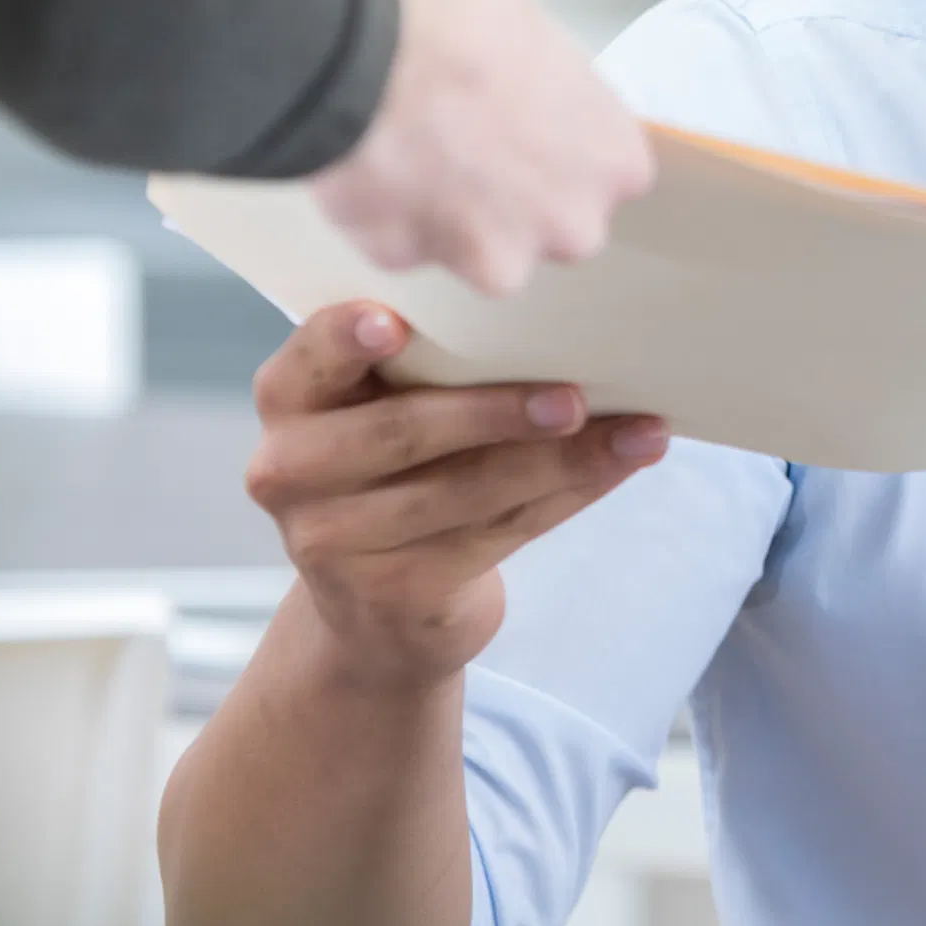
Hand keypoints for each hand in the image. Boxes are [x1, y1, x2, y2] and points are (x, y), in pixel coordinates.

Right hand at [244, 300, 667, 694]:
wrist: (378, 606)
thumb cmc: (399, 469)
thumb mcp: (389, 409)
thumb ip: (436, 368)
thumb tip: (562, 320)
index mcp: (291, 397)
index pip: (313, 357)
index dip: (345, 337)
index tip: (393, 324)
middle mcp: (291, 469)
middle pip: (402, 432)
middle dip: (496, 411)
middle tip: (574, 397)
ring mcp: (334, 541)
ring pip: (464, 489)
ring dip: (561, 460)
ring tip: (635, 433)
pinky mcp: (394, 592)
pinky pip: (497, 533)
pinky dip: (568, 494)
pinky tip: (617, 466)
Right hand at [312, 0, 653, 295]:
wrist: (356, 54)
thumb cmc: (458, 18)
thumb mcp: (530, 22)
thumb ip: (546, 86)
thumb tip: (521, 91)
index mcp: (613, 161)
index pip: (609, 171)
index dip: (563, 143)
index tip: (530, 117)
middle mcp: (566, 226)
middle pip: (552, 224)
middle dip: (516, 198)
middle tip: (470, 142)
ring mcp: (489, 258)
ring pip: (479, 249)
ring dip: (452, 216)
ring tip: (411, 153)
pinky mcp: (410, 265)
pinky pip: (405, 244)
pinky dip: (389, 216)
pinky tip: (370, 165)